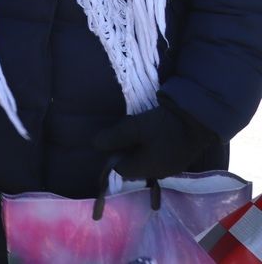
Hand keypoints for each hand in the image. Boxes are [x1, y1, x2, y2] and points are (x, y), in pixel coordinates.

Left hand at [92, 102, 216, 180]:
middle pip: (134, 167)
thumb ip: (114, 137)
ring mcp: (171, 168)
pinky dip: (151, 149)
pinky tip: (151, 135)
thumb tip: (94, 144)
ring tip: (137, 132)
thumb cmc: (164, 125)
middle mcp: (159, 173)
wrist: (198, 120)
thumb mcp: (135, 127)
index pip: (121, 169)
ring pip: (146, 162)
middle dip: (126, 152)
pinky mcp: (178, 159)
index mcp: (147, 169)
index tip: (113, 139)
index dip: (113, 155)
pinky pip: (158, 158)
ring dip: (138, 150)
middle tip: (126, 133)